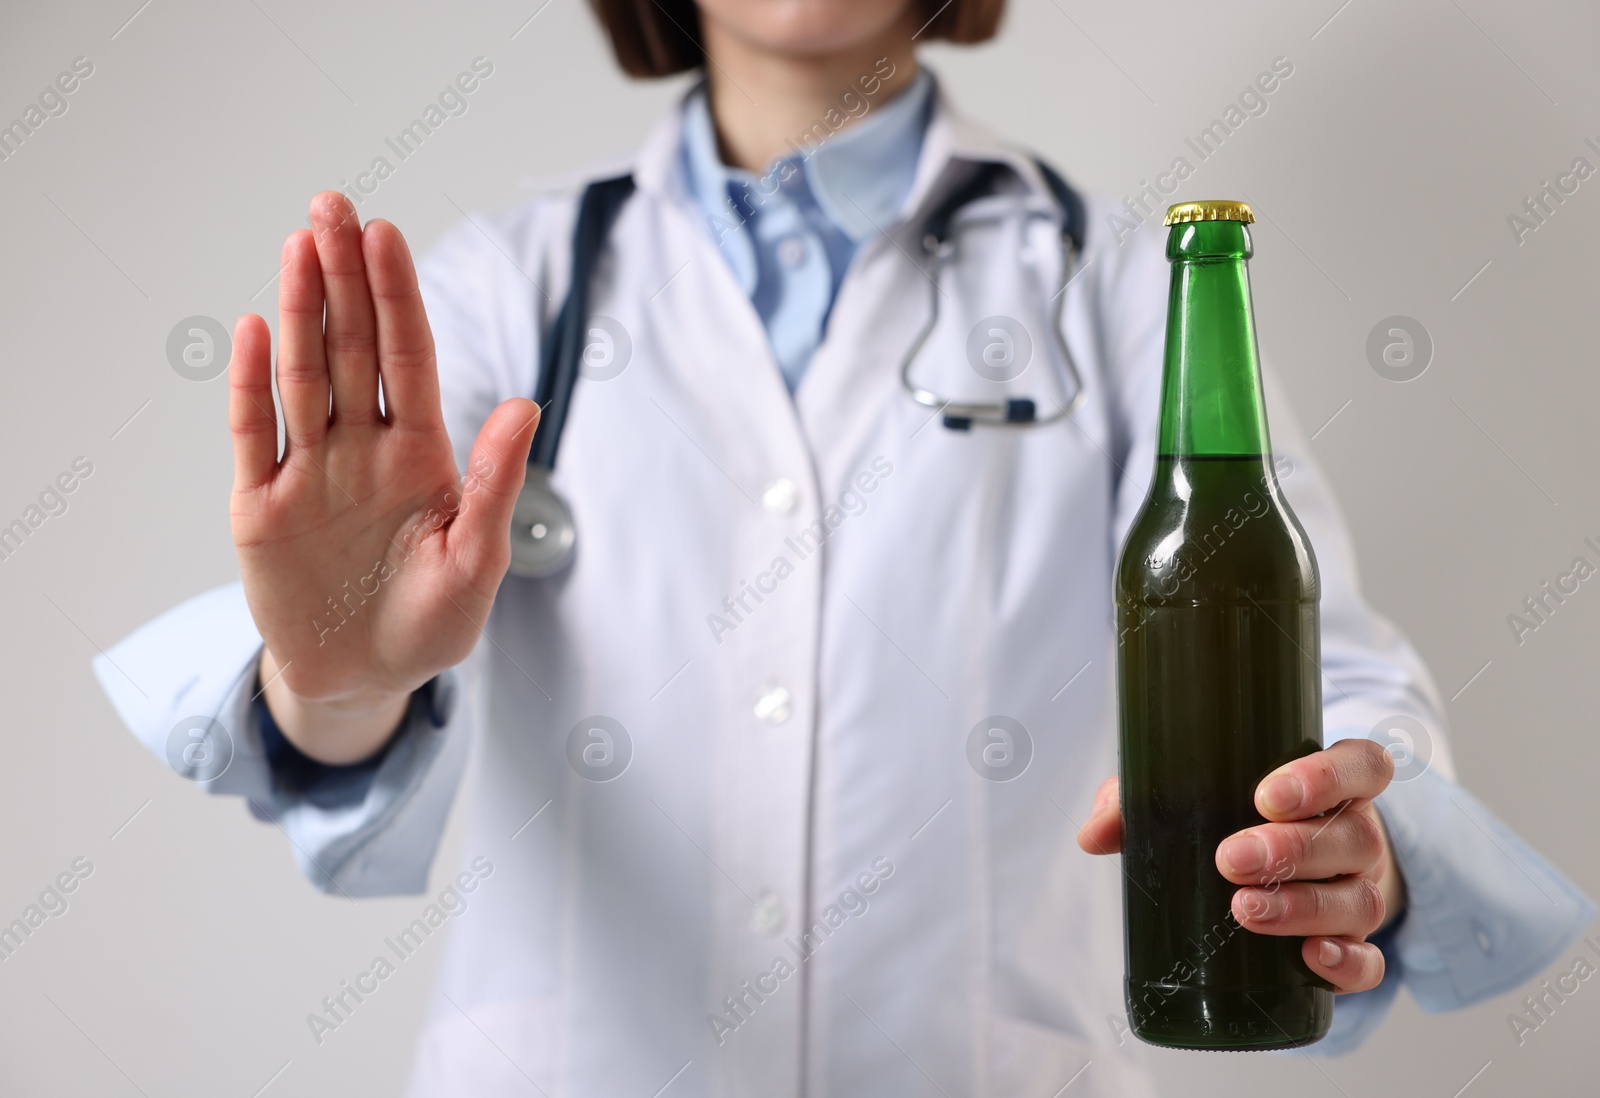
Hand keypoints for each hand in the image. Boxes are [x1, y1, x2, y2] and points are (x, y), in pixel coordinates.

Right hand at [230, 192, 539, 762]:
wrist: (366, 678)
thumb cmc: (432, 621)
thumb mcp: (477, 561)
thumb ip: (495, 484)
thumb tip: (524, 406)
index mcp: (420, 453)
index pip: (407, 358)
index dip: (396, 297)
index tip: (386, 235)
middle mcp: (363, 447)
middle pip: (352, 348)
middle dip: (343, 277)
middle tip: (332, 205)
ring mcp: (310, 471)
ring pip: (303, 377)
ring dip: (299, 313)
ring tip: (298, 246)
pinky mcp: (262, 507)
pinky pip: (255, 436)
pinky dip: (251, 386)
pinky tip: (252, 330)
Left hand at [1076, 738, 1405, 993]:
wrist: (1295, 873)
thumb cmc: (1236, 818)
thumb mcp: (1195, 797)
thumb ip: (1143, 802)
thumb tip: (1091, 835)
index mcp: (1334, 784)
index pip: (1359, 766)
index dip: (1325, 777)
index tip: (1266, 795)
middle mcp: (1358, 834)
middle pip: (1352, 836)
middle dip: (1292, 849)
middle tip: (1231, 859)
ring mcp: (1363, 891)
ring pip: (1357, 899)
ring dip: (1302, 906)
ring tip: (1244, 909)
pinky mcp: (1358, 944)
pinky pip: (1370, 961)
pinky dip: (1346, 963)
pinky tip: (1311, 958)